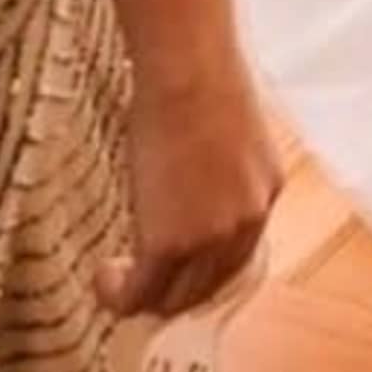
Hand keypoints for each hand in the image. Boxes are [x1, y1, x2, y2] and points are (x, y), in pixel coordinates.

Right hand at [106, 63, 282, 320]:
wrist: (190, 73)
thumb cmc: (203, 84)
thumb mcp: (230, 135)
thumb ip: (221, 172)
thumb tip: (192, 187)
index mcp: (268, 189)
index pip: (240, 251)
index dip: (203, 266)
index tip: (174, 265)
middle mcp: (249, 219)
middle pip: (213, 285)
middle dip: (175, 291)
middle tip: (138, 282)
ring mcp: (214, 236)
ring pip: (178, 298)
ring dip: (145, 298)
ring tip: (117, 280)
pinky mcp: (173, 244)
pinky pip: (142, 293)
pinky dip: (119, 296)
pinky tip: (103, 277)